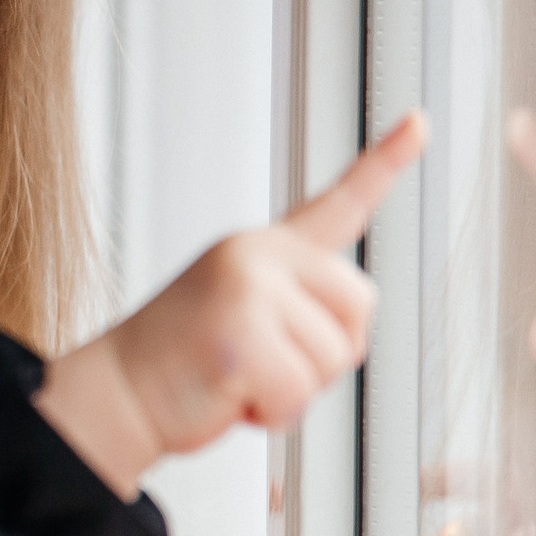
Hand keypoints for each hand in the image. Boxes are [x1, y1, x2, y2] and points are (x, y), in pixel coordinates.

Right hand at [37, 111, 427, 495]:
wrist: (116, 393)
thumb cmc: (181, 365)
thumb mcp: (244, 317)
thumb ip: (297, 308)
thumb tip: (344, 332)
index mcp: (262, 249)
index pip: (337, 203)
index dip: (385, 162)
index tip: (418, 123)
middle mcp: (256, 255)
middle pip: (359, 308)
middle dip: (324, 355)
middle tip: (262, 363)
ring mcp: (247, 288)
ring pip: (332, 358)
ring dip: (292, 391)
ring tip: (237, 379)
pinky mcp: (241, 333)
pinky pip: (300, 391)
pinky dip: (271, 412)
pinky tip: (230, 396)